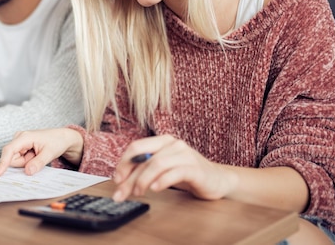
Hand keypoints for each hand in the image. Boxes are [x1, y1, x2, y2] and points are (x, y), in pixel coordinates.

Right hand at [0, 128, 83, 176]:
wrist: (61, 138)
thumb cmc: (56, 142)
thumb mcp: (50, 153)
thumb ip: (38, 163)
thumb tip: (27, 172)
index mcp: (25, 137)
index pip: (10, 150)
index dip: (3, 162)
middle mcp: (19, 137)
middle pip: (12, 158)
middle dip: (24, 163)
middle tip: (36, 157)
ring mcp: (19, 141)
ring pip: (16, 160)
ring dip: (26, 161)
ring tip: (37, 154)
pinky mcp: (20, 146)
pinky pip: (19, 159)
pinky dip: (27, 160)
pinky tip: (35, 154)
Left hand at [112, 135, 235, 201]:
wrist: (217, 180)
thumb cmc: (187, 173)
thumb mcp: (163, 169)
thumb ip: (144, 169)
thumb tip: (121, 180)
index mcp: (162, 141)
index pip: (136, 147)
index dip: (123, 163)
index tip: (117, 179)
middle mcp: (173, 144)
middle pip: (144, 158)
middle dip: (129, 177)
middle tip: (121, 193)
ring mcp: (185, 154)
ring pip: (157, 164)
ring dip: (143, 180)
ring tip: (138, 193)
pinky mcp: (195, 168)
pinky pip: (174, 172)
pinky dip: (162, 181)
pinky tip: (155, 189)